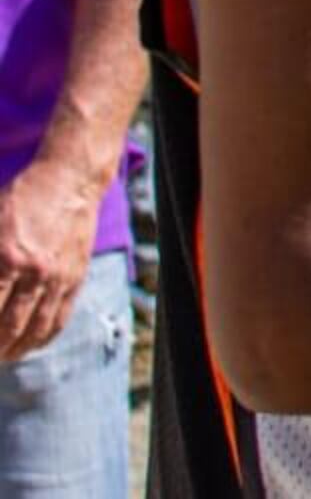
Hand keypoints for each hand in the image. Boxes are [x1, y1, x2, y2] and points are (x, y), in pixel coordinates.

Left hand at [0, 161, 100, 360]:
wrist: (70, 180)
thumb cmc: (20, 198)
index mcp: (5, 256)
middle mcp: (33, 271)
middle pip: (5, 327)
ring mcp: (58, 277)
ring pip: (33, 329)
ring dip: (12, 350)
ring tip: (1, 358)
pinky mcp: (75, 277)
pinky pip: (59, 318)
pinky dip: (42, 339)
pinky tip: (28, 347)